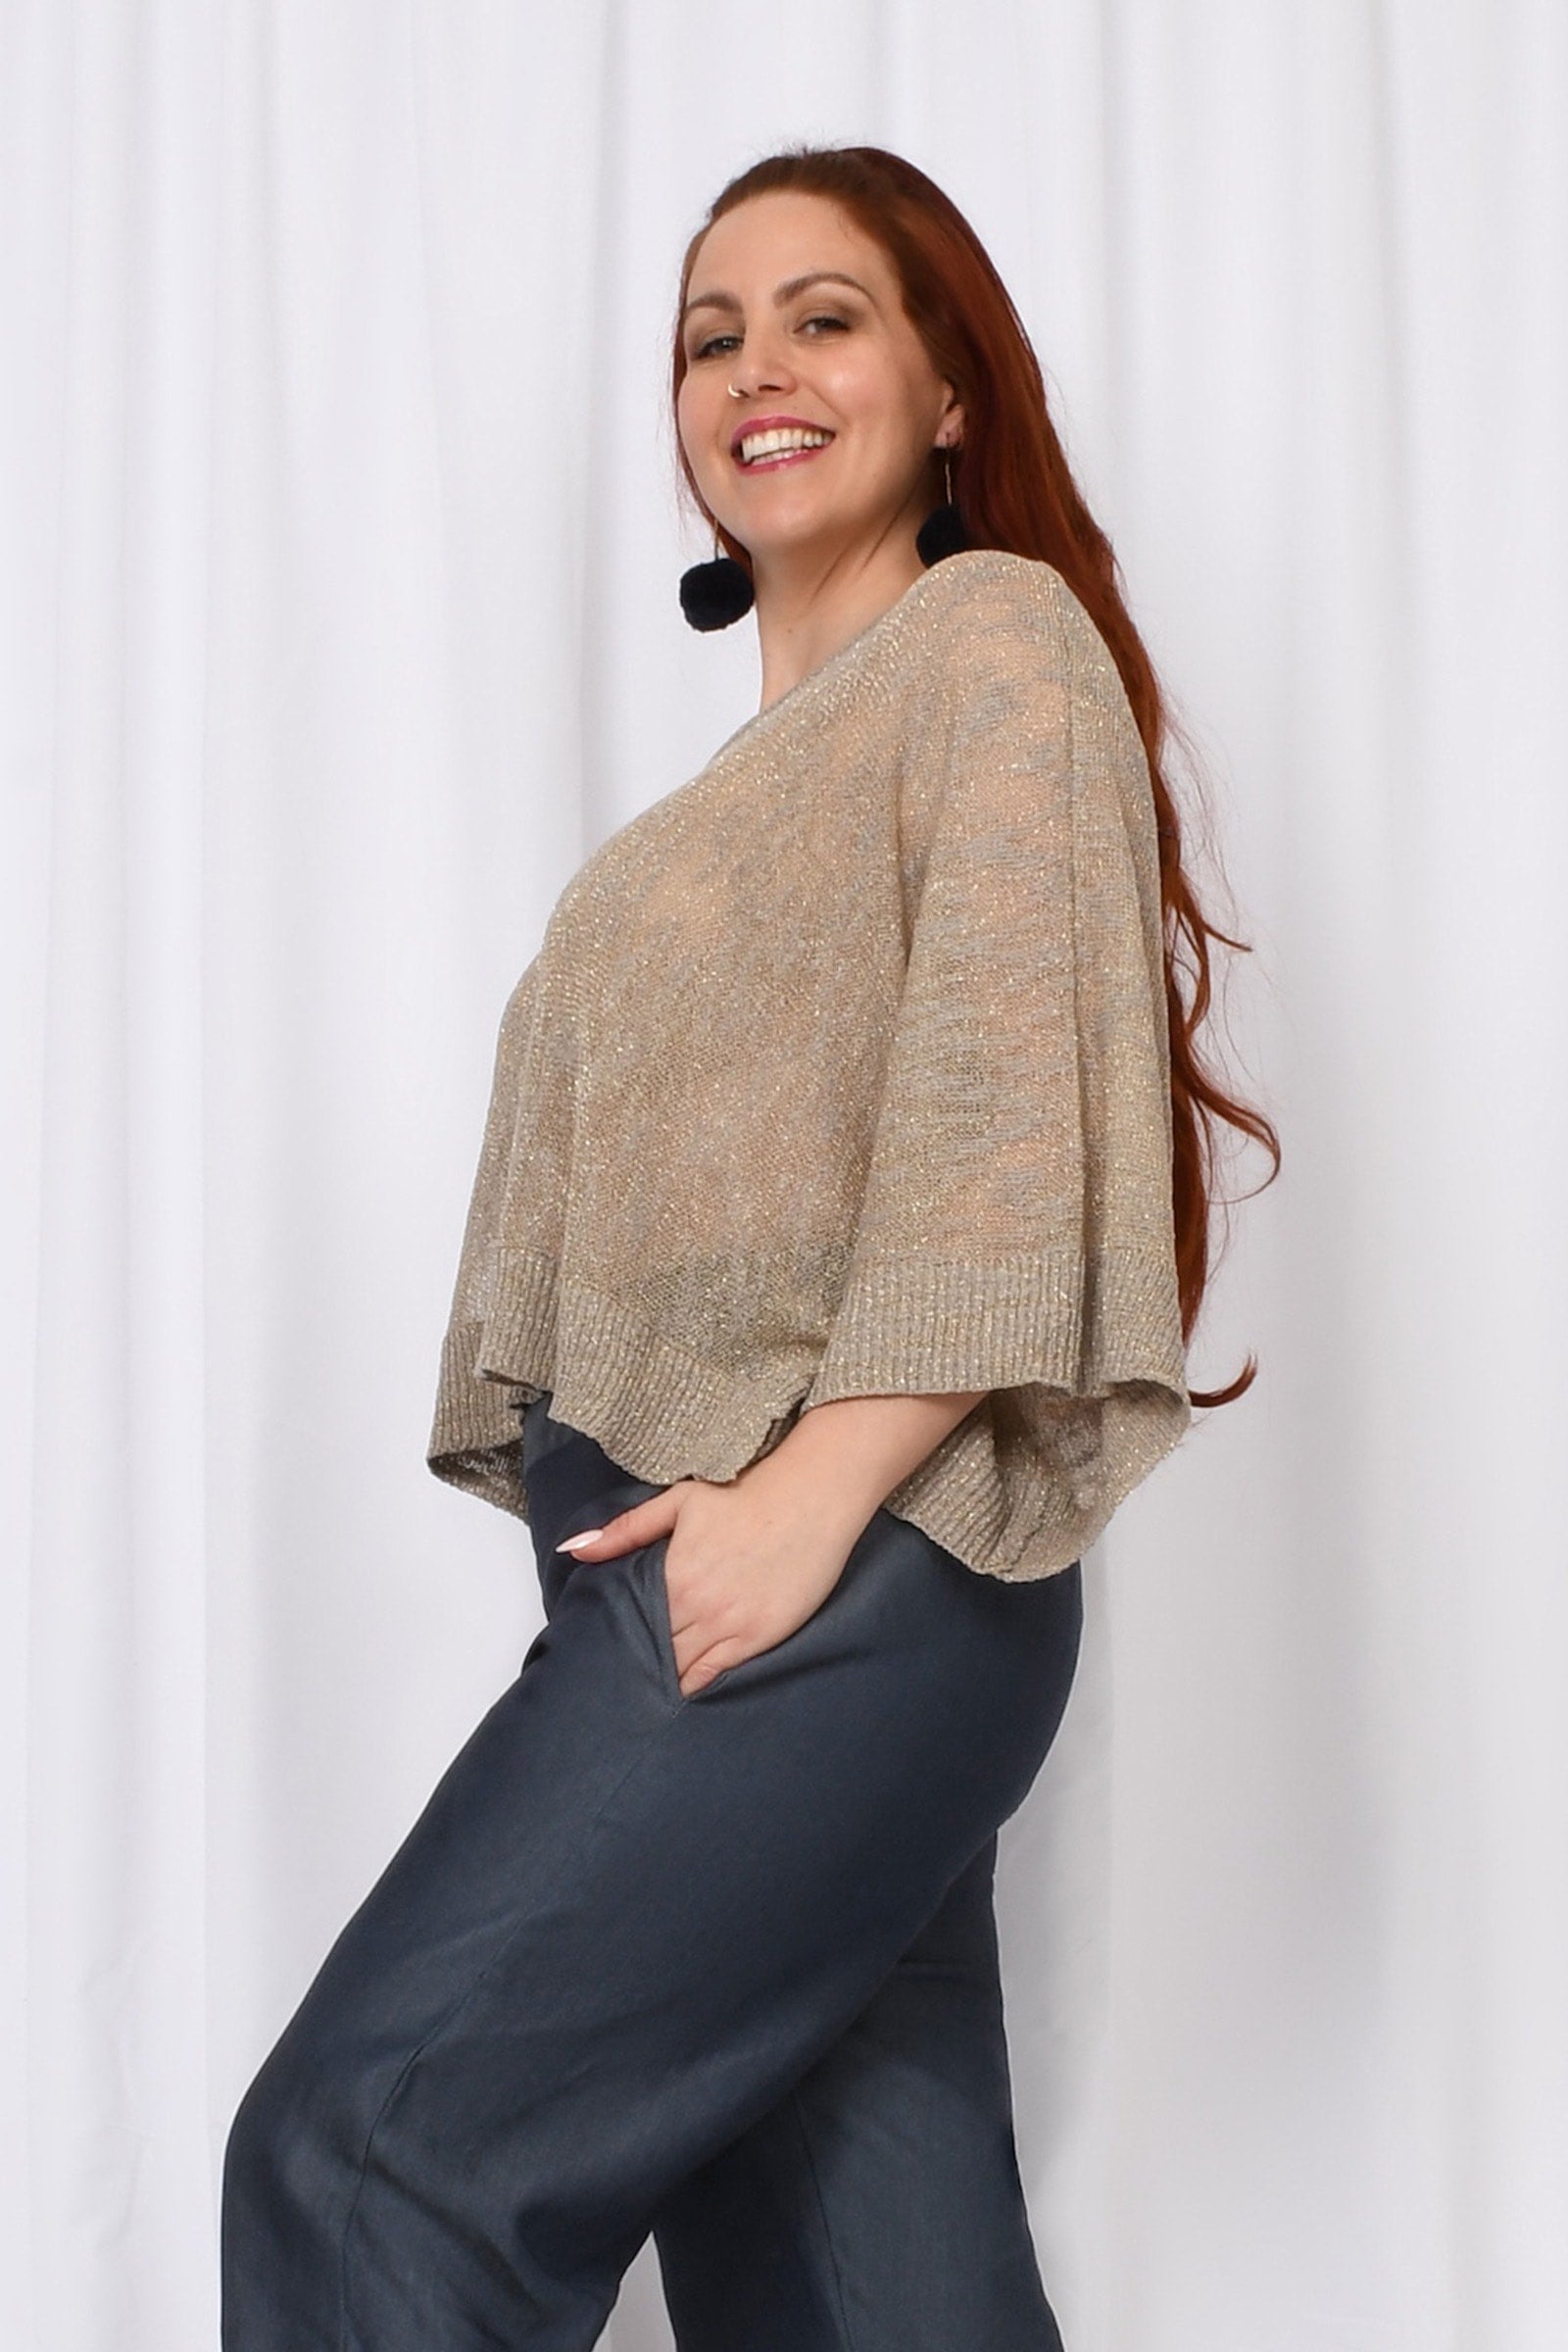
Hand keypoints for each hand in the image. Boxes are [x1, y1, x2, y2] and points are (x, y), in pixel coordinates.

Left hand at [555, 1453, 863, 1697]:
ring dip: (663, 1679)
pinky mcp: (761, 1635)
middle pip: (656, 1651)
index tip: (599, 1654)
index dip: (617, 1639)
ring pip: (684, 1668)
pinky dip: (697, 1684)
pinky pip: (719, 1672)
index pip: (633, 1624)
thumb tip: (574, 1548)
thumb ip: (625, 1530)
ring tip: (639, 1697)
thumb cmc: (744, 1495)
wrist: (810, 1497)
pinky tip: (682, 1694)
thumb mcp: (679, 1502)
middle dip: (636, 1665)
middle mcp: (699, 1607)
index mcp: (673, 1576)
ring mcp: (732, 1625)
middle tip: (614, 1684)